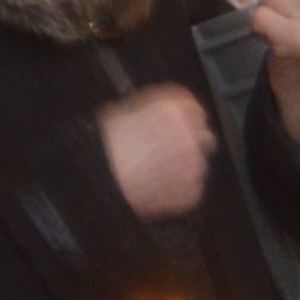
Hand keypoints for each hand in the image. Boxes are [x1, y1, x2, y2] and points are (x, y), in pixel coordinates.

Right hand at [99, 82, 217, 220]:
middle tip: (164, 153)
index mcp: (173, 108)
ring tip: (152, 172)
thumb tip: (157, 114)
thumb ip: (150, 110)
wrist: (97, 178)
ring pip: (197, 165)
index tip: (178, 128)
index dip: (184, 121)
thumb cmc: (102, 146)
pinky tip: (154, 187)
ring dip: (182, 168)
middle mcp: (190, 134)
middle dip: (188, 144)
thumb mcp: (122, 111)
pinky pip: (191, 190)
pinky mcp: (191, 191)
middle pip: (202, 136)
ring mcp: (194, 165)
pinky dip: (177, 190)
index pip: (195, 110)